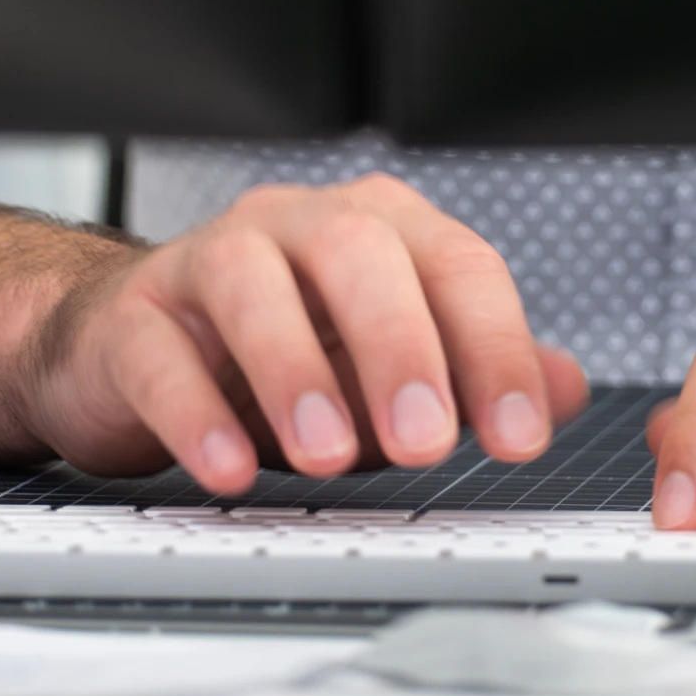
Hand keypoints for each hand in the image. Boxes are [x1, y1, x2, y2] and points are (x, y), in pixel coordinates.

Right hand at [19, 173, 589, 493]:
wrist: (136, 354)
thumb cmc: (284, 357)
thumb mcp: (392, 370)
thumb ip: (476, 373)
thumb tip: (563, 389)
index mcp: (381, 229)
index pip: (457, 265)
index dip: (494, 349)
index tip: (519, 436)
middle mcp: (298, 226)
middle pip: (358, 252)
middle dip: (400, 348)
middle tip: (426, 443)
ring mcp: (207, 260)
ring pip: (251, 284)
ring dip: (294, 373)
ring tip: (329, 457)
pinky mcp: (132, 317)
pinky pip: (159, 352)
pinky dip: (196, 414)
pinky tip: (231, 470)